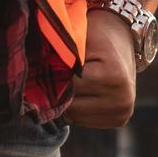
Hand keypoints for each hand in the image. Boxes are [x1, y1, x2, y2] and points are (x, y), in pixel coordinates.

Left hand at [63, 10, 138, 128]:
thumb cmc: (97, 36)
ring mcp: (123, 112)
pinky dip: (79, 109)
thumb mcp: (81, 37)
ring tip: (73, 83)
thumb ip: (62, 56)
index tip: (52, 66)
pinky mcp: (120, 120)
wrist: (124, 41)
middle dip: (60, 92)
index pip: (69, 86)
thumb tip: (33, 74)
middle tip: (60, 76)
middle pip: (72, 106)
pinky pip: (84, 121)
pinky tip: (84, 93)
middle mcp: (122, 98)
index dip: (56, 76)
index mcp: (113, 76)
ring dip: (68, 103)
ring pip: (75, 117)